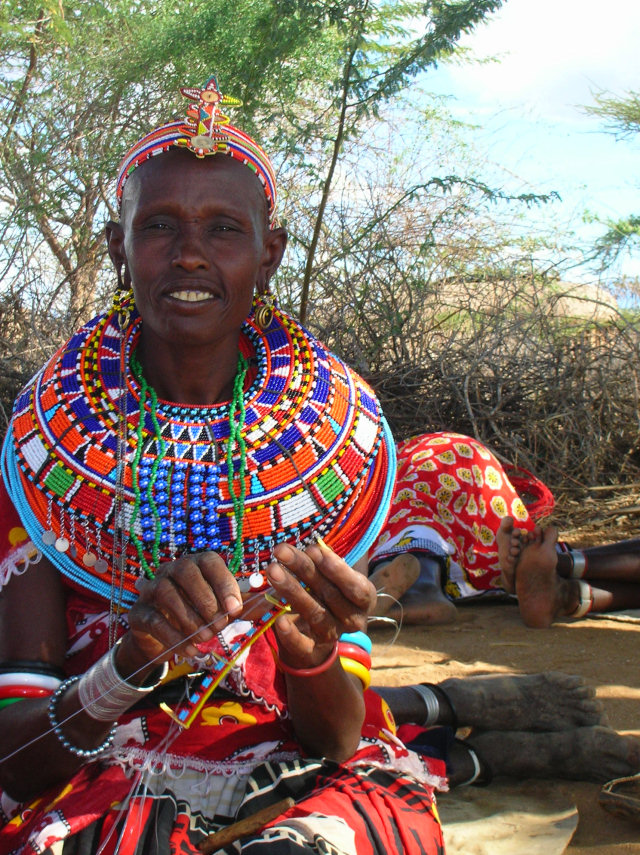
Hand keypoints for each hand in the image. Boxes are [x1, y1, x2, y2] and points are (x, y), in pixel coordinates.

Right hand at [120, 552, 242, 677]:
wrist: (163, 637)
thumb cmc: (198, 615)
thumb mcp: (221, 608)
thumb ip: (242, 603)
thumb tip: (271, 601)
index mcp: (196, 563)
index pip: (210, 562)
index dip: (223, 583)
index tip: (235, 609)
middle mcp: (172, 569)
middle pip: (186, 572)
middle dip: (206, 600)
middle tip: (220, 625)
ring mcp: (151, 588)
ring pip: (167, 594)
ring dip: (190, 618)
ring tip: (206, 638)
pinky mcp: (139, 612)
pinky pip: (154, 620)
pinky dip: (174, 637)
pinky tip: (190, 650)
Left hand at [265, 541, 375, 669]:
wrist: (319, 636)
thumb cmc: (327, 594)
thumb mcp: (333, 578)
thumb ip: (325, 564)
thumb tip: (313, 550)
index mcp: (363, 599)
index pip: (355, 587)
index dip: (337, 569)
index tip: (313, 550)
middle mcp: (352, 620)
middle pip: (330, 594)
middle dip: (305, 570)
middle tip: (281, 551)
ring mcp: (333, 636)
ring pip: (314, 613)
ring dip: (292, 591)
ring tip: (273, 571)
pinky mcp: (312, 652)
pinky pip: (303, 645)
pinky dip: (291, 634)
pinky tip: (279, 621)